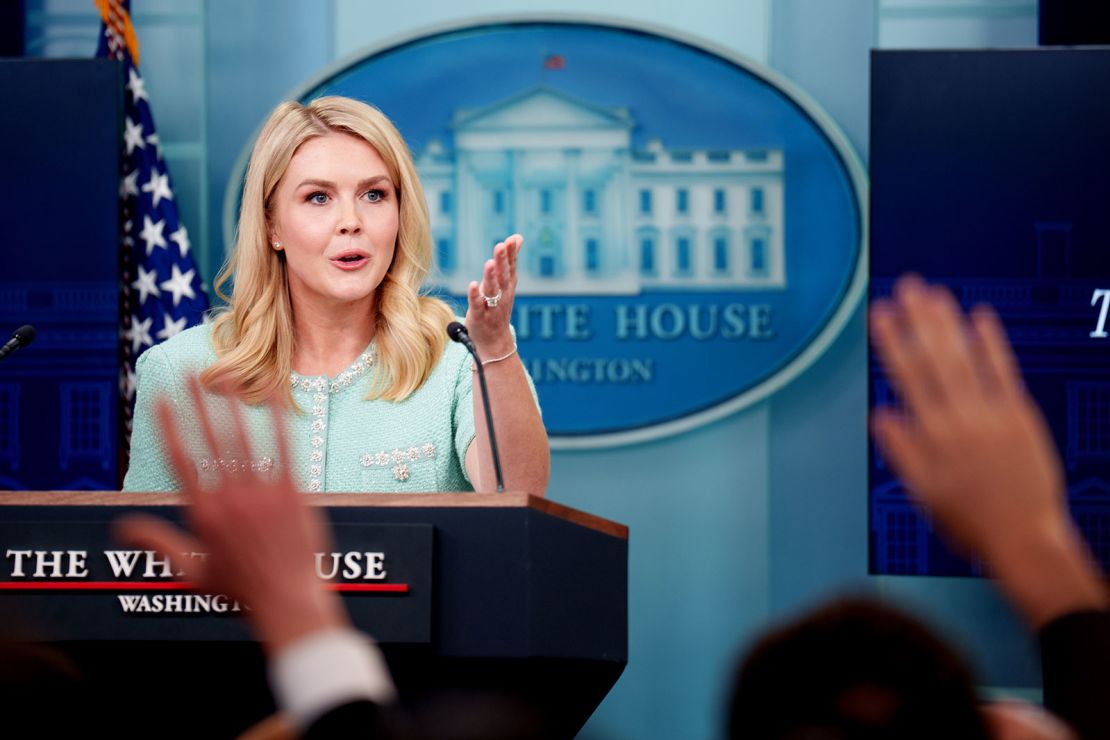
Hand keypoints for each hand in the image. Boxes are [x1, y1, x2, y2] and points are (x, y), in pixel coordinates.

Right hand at [114, 377, 346, 652]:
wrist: (287, 601)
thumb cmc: (240, 590)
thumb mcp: (189, 571)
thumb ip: (156, 542)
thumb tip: (120, 526)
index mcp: (203, 513)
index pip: (180, 459)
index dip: (169, 426)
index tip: (159, 400)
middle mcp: (231, 497)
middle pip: (210, 440)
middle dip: (197, 403)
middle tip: (188, 373)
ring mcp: (264, 493)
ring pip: (245, 439)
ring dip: (233, 405)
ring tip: (226, 376)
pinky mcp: (293, 492)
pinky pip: (285, 448)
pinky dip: (277, 420)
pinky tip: (273, 396)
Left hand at [464, 234, 520, 357]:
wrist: (495, 342)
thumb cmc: (498, 307)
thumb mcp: (506, 283)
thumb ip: (510, 261)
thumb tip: (517, 237)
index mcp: (507, 285)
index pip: (510, 267)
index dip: (511, 254)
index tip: (511, 240)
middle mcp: (502, 295)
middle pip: (502, 276)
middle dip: (502, 261)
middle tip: (501, 246)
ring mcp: (491, 306)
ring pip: (492, 290)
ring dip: (491, 277)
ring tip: (489, 263)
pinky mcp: (479, 316)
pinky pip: (477, 305)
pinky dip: (475, 295)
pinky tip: (473, 284)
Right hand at [870, 275, 1066, 560]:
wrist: (1024, 537)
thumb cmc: (970, 520)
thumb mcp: (922, 492)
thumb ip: (900, 450)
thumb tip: (880, 416)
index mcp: (931, 437)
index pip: (906, 378)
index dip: (892, 342)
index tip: (880, 312)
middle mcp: (960, 420)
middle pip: (935, 360)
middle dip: (919, 320)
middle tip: (907, 286)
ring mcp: (992, 415)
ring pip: (965, 360)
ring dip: (949, 325)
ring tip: (935, 294)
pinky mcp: (1021, 416)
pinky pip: (1004, 372)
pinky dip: (992, 344)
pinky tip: (980, 317)